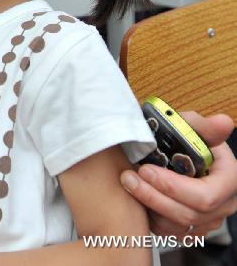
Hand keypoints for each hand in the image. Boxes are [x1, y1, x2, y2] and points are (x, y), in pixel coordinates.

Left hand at [121, 112, 236, 239]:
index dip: (173, 187)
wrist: (178, 152)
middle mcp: (223, 204)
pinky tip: (136, 197)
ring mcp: (208, 220)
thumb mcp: (192, 127)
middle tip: (128, 178)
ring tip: (127, 183)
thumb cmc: (186, 138)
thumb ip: (203, 126)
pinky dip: (150, 217)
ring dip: (148, 205)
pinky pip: (169, 232)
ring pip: (176, 226)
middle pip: (188, 213)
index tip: (146, 170)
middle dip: (153, 196)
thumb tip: (223, 122)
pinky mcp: (191, 229)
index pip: (205, 196)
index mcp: (229, 180)